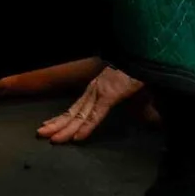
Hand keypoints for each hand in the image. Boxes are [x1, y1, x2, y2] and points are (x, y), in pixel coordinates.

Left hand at [36, 63, 154, 144]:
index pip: (77, 107)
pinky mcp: (110, 94)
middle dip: (56, 124)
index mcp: (98, 90)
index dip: (63, 118)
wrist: (146, 57)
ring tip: (51, 138)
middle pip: (72, 112)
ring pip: (79, 115)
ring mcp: (100, 92)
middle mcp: (94, 91)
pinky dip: (87, 127)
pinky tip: (78, 137)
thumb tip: (153, 120)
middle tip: (41, 134)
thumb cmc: (143, 73)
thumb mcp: (140, 95)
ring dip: (65, 128)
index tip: (49, 126)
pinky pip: (96, 114)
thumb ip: (143, 109)